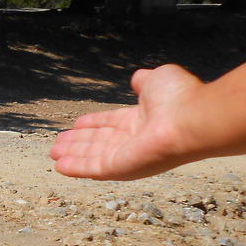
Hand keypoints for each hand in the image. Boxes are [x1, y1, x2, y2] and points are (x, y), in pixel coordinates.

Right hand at [50, 64, 205, 179]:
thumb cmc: (179, 98)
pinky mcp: (120, 168)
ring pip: (92, 156)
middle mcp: (133, 140)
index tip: (77, 124)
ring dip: (72, 154)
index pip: (111, 124)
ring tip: (53, 152)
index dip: (93, 123)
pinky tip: (59, 166)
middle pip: (99, 142)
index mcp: (141, 121)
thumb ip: (144, 81)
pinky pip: (92, 168)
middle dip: (78, 142)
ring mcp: (127, 157)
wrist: (191, 119)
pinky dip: (75, 167)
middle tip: (58, 143)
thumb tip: (137, 77)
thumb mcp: (158, 79)